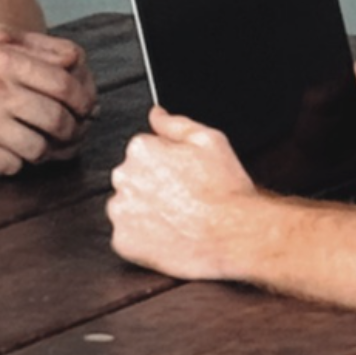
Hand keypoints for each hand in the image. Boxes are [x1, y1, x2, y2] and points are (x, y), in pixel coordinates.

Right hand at [0, 27, 97, 157]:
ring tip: (31, 143)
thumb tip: (73, 64)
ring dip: (40, 150)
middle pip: (57, 119)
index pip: (63, 83)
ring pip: (38, 147)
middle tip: (68, 135)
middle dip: (69, 132)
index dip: (81, 100)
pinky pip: (13, 165)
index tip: (84, 109)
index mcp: (4, 60)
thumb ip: (28, 54)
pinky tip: (3, 152)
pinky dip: (13, 163)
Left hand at [107, 107, 260, 278]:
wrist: (234, 235)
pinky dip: (143, 238)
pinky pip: (127, 237)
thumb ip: (175, 123)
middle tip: (182, 199)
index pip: (142, 153)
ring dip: (144, 212)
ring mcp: (121, 211)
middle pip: (132, 179)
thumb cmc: (225, 190)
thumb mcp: (209, 140)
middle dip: (151, 187)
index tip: (182, 178)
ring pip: (127, 208)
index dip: (166, 166)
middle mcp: (124, 177)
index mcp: (141, 149)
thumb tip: (156, 114)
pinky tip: (168, 235)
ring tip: (176, 218)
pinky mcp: (123, 241)